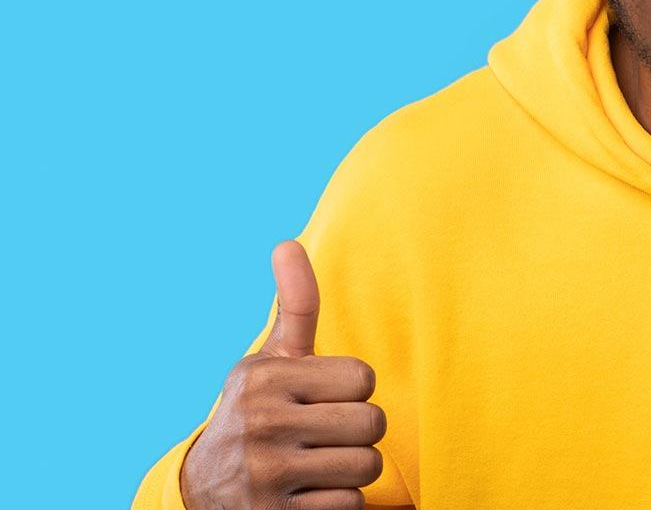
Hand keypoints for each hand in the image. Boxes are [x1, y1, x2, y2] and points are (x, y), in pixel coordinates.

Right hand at [181, 241, 386, 509]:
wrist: (204, 492)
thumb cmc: (258, 415)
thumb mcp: (269, 362)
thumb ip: (295, 307)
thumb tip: (288, 242)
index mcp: (264, 379)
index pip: (364, 377)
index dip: (353, 392)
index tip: (322, 400)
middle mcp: (261, 424)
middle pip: (372, 423)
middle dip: (357, 434)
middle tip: (325, 437)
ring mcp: (266, 475)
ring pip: (367, 467)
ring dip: (351, 472)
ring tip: (317, 467)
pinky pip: (351, 507)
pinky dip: (339, 505)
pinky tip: (307, 497)